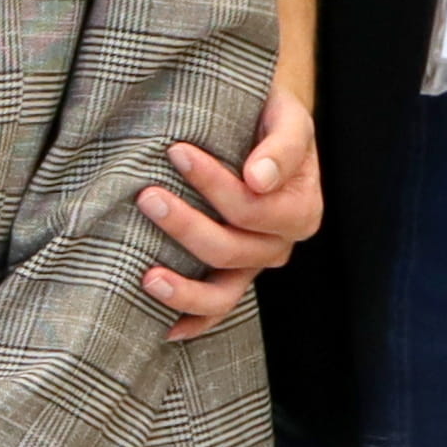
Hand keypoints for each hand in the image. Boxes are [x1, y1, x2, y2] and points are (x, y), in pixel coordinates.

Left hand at [140, 92, 323, 336]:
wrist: (256, 122)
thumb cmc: (268, 116)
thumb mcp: (286, 116)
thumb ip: (283, 144)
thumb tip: (260, 179)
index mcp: (300, 207)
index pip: (255, 207)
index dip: (215, 184)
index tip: (176, 151)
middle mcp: (281, 243)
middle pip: (232, 248)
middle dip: (186, 224)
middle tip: (146, 195)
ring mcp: (254, 264)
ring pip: (223, 291)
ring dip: (184, 287)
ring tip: (147, 276)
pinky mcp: (231, 276)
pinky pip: (217, 309)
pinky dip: (193, 321)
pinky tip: (166, 330)